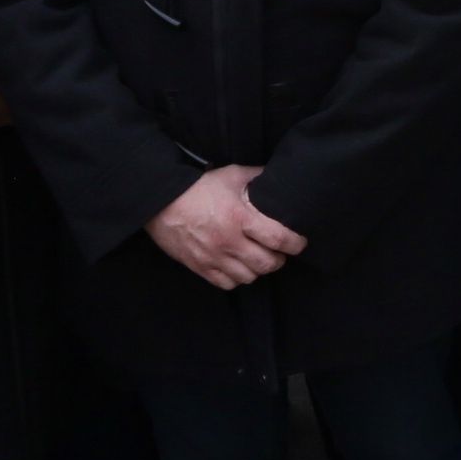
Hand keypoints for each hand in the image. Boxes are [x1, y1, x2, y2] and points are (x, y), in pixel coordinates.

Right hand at [148, 164, 305, 289]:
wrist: (160, 202)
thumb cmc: (198, 187)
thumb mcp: (230, 175)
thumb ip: (256, 176)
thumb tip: (277, 175)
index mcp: (239, 218)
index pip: (278, 238)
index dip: (295, 244)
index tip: (300, 243)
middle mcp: (228, 241)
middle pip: (267, 264)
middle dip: (279, 260)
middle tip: (280, 252)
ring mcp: (213, 257)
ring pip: (249, 277)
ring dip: (259, 270)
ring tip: (259, 259)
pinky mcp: (200, 267)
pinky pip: (227, 284)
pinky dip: (237, 279)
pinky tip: (239, 267)